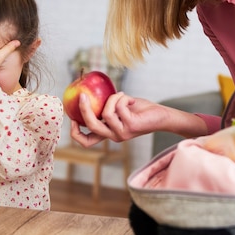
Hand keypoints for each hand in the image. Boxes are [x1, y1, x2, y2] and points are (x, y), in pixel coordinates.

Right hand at [69, 92, 207, 147]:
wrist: (162, 116)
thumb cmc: (141, 110)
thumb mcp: (119, 108)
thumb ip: (106, 106)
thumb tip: (88, 93)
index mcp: (108, 133)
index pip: (86, 141)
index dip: (75, 133)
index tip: (72, 118)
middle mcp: (113, 136)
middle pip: (91, 127)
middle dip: (84, 110)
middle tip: (82, 96)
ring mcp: (122, 133)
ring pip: (106, 113)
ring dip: (112, 98)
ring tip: (122, 95)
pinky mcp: (131, 126)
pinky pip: (119, 107)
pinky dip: (122, 98)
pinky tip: (130, 99)